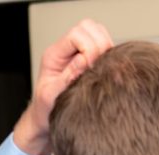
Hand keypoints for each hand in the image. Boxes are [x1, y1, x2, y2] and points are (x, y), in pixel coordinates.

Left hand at [14, 19, 113, 154]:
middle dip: (101, 44)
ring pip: (100, 35)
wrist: (47, 122)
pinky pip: (105, 49)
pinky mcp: (91, 64)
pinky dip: (111, 57)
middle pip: (90, 28)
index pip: (76, 34)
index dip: (89, 48)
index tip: (92, 67)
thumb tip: (85, 60)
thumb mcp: (53, 96)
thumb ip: (68, 77)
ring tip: (105, 70)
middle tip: (102, 66)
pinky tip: (109, 73)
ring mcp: (79, 56)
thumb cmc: (47, 112)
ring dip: (107, 49)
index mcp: (54, 55)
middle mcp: (67, 51)